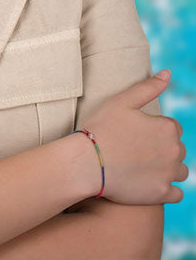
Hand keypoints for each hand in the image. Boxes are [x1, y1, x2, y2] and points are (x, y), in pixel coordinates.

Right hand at [83, 70, 187, 204]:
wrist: (87, 162)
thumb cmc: (101, 128)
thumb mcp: (122, 101)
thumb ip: (148, 87)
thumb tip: (168, 73)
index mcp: (167, 128)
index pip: (171, 127)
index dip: (152, 128)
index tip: (134, 132)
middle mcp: (175, 151)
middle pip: (177, 149)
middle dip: (161, 148)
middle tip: (134, 148)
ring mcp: (170, 174)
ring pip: (179, 171)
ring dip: (167, 168)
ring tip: (141, 165)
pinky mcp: (162, 194)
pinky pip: (176, 193)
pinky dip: (166, 188)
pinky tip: (148, 182)